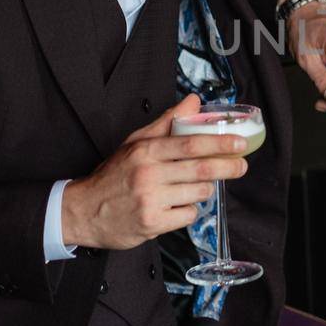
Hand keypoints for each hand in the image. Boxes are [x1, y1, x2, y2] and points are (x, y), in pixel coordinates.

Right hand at [61, 94, 249, 249]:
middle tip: (241, 165)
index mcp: (145, 151)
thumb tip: (193, 101)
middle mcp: (148, 174)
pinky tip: (179, 205)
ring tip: (197, 185)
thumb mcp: (135, 142)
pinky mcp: (152, 224)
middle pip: (200, 169)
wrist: (83, 211)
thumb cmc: (113, 175)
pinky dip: (190, 210)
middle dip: (227, 167)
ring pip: (198, 194)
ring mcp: (150, 200)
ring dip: (205, 189)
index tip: (239, 143)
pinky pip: (187, 215)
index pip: (190, 144)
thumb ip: (166, 122)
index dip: (219, 143)